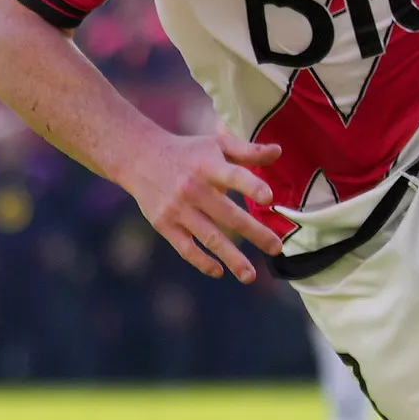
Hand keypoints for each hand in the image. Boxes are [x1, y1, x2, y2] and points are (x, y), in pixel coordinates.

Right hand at [124, 121, 286, 278]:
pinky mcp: (164, 224)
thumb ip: (248, 150)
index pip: (233, 176)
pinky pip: (185, 248)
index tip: (270, 199)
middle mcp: (193, 188)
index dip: (251, 186)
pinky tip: (219, 271)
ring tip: (250, 275)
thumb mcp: (216, 144)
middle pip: (227, 214)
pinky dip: (201, 261)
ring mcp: (177, 209)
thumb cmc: (188, 152)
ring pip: (209, 237)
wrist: (139, 158)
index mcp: (208, 166)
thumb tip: (279, 151)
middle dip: (255, 233)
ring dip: (231, 258)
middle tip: (277, 249)